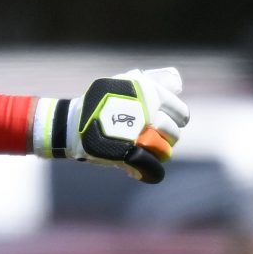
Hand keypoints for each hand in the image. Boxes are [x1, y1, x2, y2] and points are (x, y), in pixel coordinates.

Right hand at [38, 66, 188, 182]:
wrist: (72, 124)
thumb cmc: (102, 103)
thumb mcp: (125, 82)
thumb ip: (152, 82)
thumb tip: (178, 84)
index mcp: (148, 92)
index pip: (180, 111)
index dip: (179, 118)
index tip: (172, 121)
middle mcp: (146, 110)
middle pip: (174, 132)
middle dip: (169, 137)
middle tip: (156, 137)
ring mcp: (138, 132)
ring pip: (165, 149)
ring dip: (160, 152)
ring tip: (148, 150)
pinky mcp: (128, 152)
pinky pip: (152, 166)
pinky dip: (152, 171)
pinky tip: (146, 170)